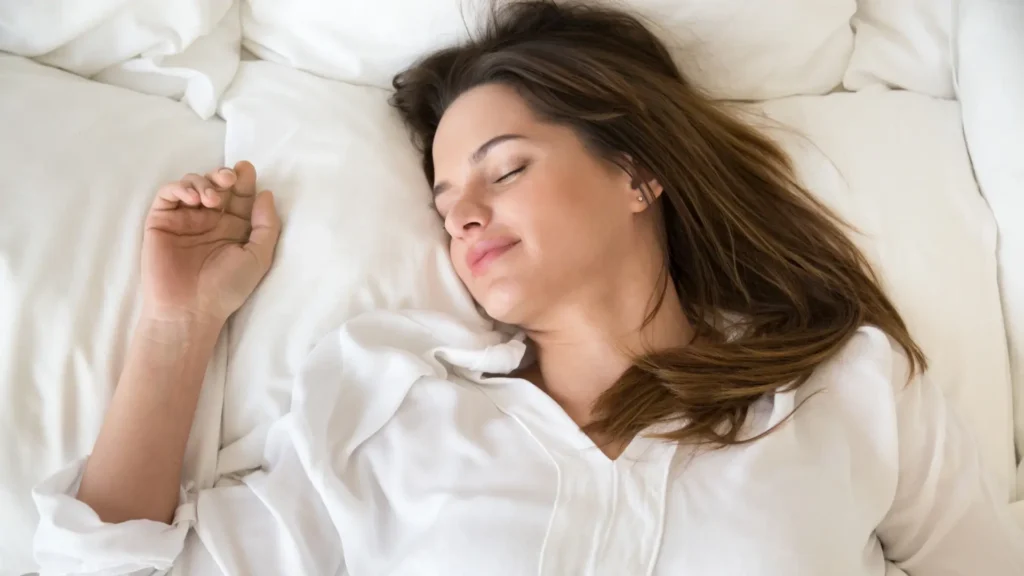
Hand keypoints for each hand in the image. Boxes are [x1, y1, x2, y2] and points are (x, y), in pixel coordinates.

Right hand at [141, 161, 280, 324]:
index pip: (240, 196)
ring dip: (204, 182)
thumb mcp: (258, 256)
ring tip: (211, 199)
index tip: (247, 169)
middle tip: (229, 180)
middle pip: (217, 185)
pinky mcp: (162, 221)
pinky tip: (193, 199)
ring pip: (193, 184)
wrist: (190, 309)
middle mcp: (210, 221)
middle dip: (224, 176)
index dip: (244, 180)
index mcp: (234, 229)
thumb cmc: (226, 288)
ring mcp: (185, 220)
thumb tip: (265, 194)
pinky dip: (180, 187)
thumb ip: (266, 225)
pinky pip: (168, 194)